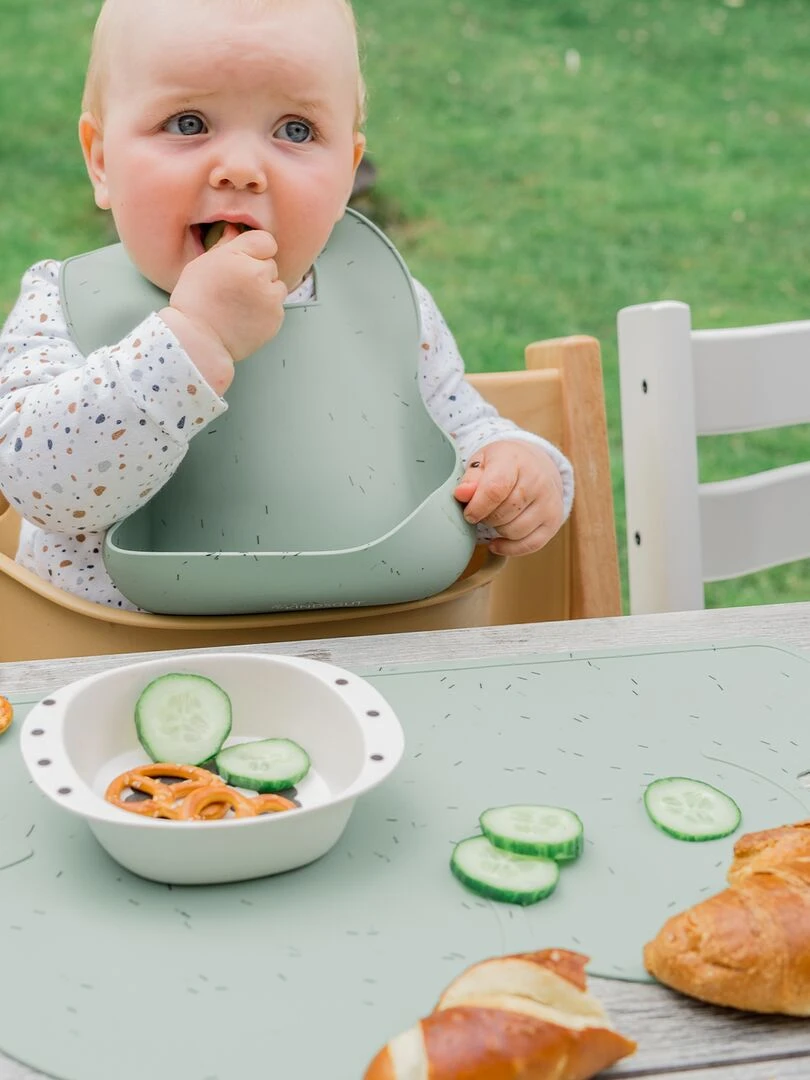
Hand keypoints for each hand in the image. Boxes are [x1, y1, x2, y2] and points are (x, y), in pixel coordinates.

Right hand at [169, 225, 287, 362]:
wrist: (199, 340)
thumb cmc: (195, 301)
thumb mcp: (202, 264)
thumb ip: (225, 245)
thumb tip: (235, 230)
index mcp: (239, 256)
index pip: (265, 241)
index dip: (256, 250)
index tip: (247, 260)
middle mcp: (259, 275)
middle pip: (270, 265)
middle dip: (257, 272)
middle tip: (236, 288)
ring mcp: (270, 298)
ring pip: (277, 286)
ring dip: (265, 292)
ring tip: (241, 304)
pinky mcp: (276, 318)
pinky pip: (277, 308)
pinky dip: (266, 311)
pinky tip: (246, 317)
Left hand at [454, 440, 564, 555]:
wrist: (536, 464)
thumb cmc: (504, 464)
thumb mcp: (483, 461)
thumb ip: (470, 479)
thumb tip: (461, 494)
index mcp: (515, 461)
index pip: (494, 490)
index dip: (476, 507)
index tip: (469, 513)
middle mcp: (537, 481)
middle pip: (502, 514)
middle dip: (486, 518)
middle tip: (483, 511)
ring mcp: (549, 502)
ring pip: (514, 532)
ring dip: (498, 530)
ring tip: (495, 517)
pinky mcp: (553, 521)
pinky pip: (529, 545)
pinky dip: (509, 548)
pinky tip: (498, 541)